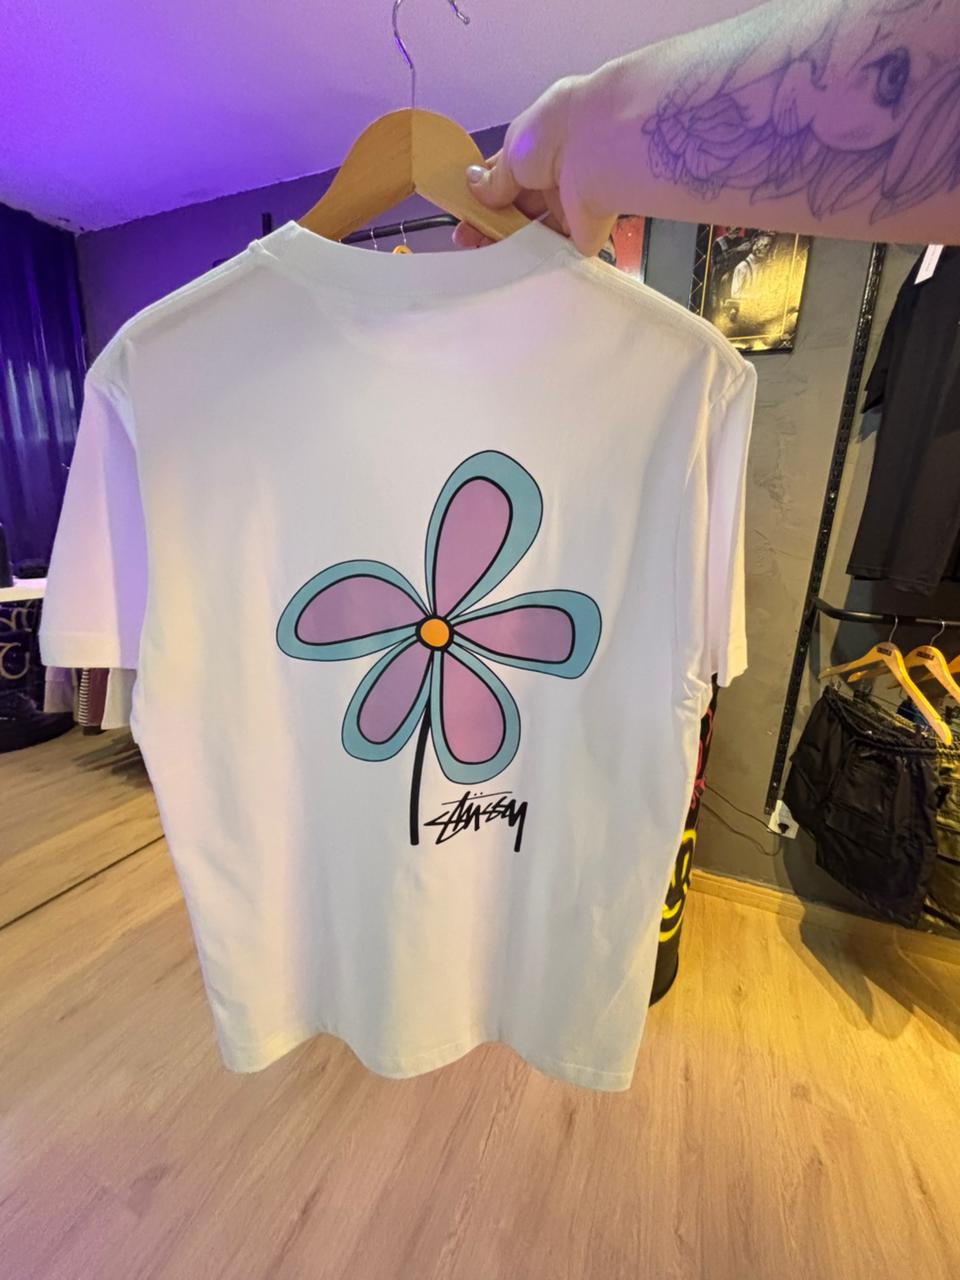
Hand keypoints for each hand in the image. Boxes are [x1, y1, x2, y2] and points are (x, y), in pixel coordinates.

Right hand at [453, 76, 617, 255]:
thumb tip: (474, 185)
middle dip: (492, 225)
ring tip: (485, 255)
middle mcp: (556, 177)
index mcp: (538, 150)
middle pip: (519, 209)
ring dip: (511, 243)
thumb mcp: (513, 152)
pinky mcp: (585, 233)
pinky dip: (538, 259)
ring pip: (535, 232)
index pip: (507, 177)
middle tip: (469, 240)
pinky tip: (514, 266)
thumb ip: (495, 177)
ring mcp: (571, 206)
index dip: (483, 197)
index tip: (465, 214)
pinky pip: (558, 251)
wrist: (601, 146)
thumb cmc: (558, 131)